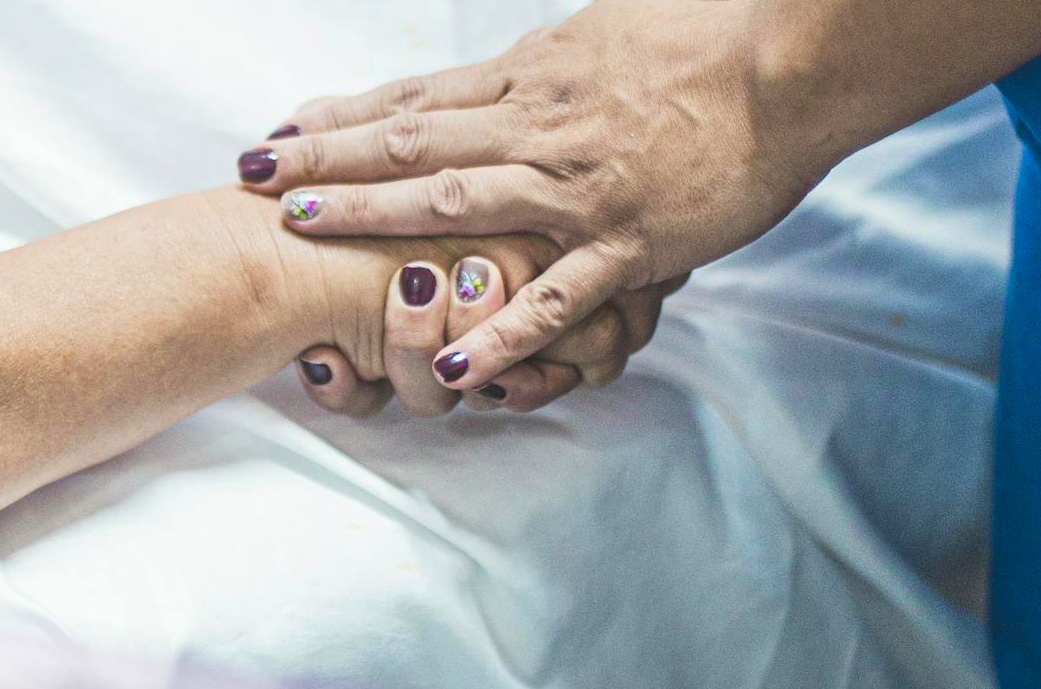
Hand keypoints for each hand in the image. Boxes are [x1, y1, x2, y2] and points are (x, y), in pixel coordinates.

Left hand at [239, 0, 823, 392]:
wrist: (790, 64)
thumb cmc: (701, 42)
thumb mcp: (594, 40)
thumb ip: (531, 72)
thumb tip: (480, 80)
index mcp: (528, 81)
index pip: (414, 100)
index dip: (340, 118)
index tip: (275, 134)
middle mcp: (537, 129)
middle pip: (410, 140)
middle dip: (326, 161)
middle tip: (251, 178)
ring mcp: (577, 189)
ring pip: (459, 202)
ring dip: (377, 217)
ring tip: (305, 234)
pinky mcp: (628, 244)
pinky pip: (552, 298)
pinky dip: (497, 332)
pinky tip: (447, 366)